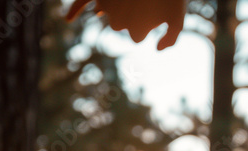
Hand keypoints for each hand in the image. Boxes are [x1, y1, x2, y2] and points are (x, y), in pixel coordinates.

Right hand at [65, 0, 185, 48]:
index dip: (148, 20)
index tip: (155, 8)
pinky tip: (69, 19)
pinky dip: (75, 9)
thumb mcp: (178, 17)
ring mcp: (107, 5)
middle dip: (133, 12)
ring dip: (121, 4)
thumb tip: (157, 49)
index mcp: (137, 33)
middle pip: (124, 24)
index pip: (138, 34)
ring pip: (111, 11)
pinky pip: (82, 1)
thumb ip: (172, 38)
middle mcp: (119, 23)